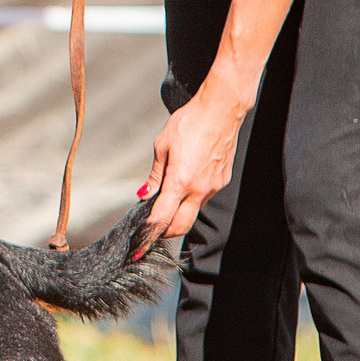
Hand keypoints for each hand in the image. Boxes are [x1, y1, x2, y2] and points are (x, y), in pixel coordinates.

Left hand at [142, 81, 252, 242]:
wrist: (222, 110)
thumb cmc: (189, 122)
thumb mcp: (163, 145)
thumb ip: (155, 174)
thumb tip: (145, 194)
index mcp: (180, 181)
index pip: (161, 219)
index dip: (147, 236)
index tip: (138, 250)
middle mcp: (199, 189)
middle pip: (180, 226)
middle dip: (164, 233)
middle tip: (150, 232)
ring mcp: (213, 186)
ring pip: (193, 211)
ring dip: (178, 213)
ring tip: (166, 200)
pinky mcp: (222, 180)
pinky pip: (203, 197)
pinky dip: (190, 198)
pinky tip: (185, 183)